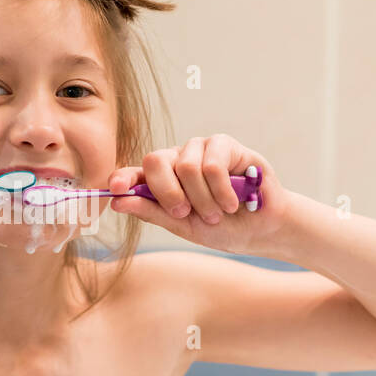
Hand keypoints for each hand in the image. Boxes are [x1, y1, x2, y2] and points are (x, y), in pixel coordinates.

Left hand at [107, 135, 291, 256]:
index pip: (135, 173)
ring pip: (186, 167)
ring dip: (204, 200)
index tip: (114, 188)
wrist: (262, 230)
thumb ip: (152, 212)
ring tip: (218, 213)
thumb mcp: (183, 226)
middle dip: (169, 194)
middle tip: (186, 213)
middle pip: (155, 161)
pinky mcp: (225, 144)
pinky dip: (222, 192)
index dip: (122, 177)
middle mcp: (178, 159)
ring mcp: (200, 149)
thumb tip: (116, 201)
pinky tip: (233, 202)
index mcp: (163, 180)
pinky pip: (211, 165)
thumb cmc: (223, 228)